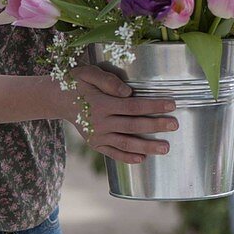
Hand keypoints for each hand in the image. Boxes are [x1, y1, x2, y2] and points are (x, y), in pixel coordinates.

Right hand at [61, 65, 177, 163]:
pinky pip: (113, 153)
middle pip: (133, 125)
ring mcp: (97, 136)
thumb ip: (108, 81)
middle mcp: (99, 122)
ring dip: (147, 146)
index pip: (133, 106)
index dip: (153, 105)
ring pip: (126, 143)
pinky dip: (127, 158)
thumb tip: (128, 92)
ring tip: (165, 148)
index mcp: (101, 103)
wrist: (58, 99)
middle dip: (156, 125)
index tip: (172, 105)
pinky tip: (142, 159)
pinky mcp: (95, 144)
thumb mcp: (88, 73)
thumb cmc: (77, 83)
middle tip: (175, 125)